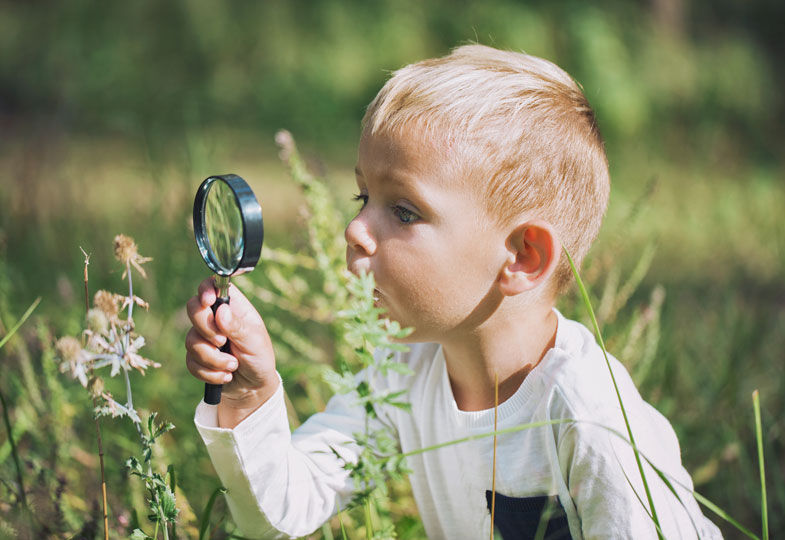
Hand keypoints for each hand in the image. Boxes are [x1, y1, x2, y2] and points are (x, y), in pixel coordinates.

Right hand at [185, 277, 277, 423]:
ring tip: (233, 366)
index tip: (208, 302)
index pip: (214, 286)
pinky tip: (226, 376)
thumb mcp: (255, 342)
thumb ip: (238, 327)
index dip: (206, 290)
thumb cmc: (260, 358)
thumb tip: (221, 311)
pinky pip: (191, 362)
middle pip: (193, 309)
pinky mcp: (197, 357)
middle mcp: (215, 318)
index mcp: (233, 307)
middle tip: (222, 341)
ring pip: (191, 340)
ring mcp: (204, 337)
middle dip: (206, 329)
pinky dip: (209, 372)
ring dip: (213, 358)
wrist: (253, 388)